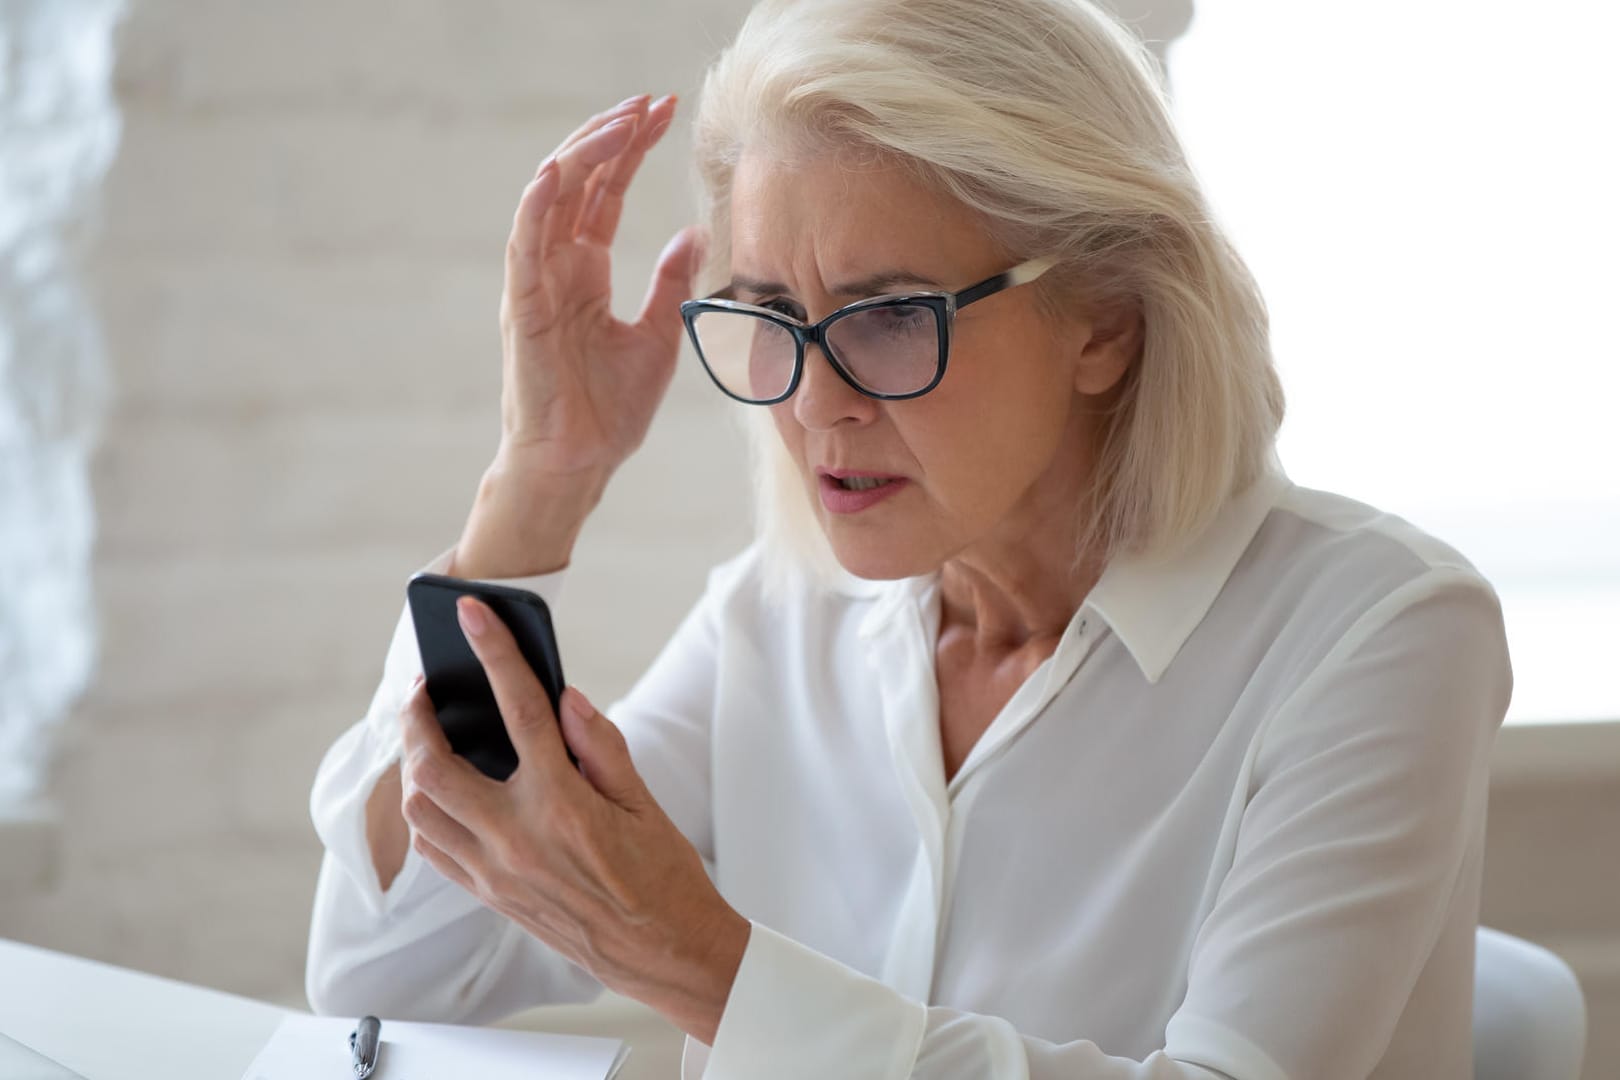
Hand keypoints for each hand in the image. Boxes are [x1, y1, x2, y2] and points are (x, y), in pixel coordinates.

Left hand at [396, 595, 748, 1043]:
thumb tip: (564, 697)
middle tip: (427, 689)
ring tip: (427, 736)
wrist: (664, 951)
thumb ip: (599, 744)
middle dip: (419, 715)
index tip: (474, 613)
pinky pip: (433, 847)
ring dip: (413, 764)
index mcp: (562, 804)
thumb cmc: (663, 877)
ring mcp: (495, 871)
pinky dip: (425, 810)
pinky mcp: (489, 894)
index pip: (518, 709)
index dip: (494, 652)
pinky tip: (441, 790)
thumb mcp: (642, 800)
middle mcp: (517, 838)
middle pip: (434, 763)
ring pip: (420, 808)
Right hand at [498, 92, 706, 484]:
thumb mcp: (657, 335)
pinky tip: (562, 169)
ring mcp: (535, 283)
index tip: (666, 113)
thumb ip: (669, 281)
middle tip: (651, 102)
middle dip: (614, 136)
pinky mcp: (521, 307)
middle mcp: (556, 267)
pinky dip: (538, 203)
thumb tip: (694, 233)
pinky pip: (524, 244)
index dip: (632, 150)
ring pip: (550, 197)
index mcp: (584, 271)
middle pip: (580, 181)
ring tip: (622, 121)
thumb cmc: (609, 410)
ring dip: (584, 153)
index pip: (606, 192)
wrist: (579, 462)